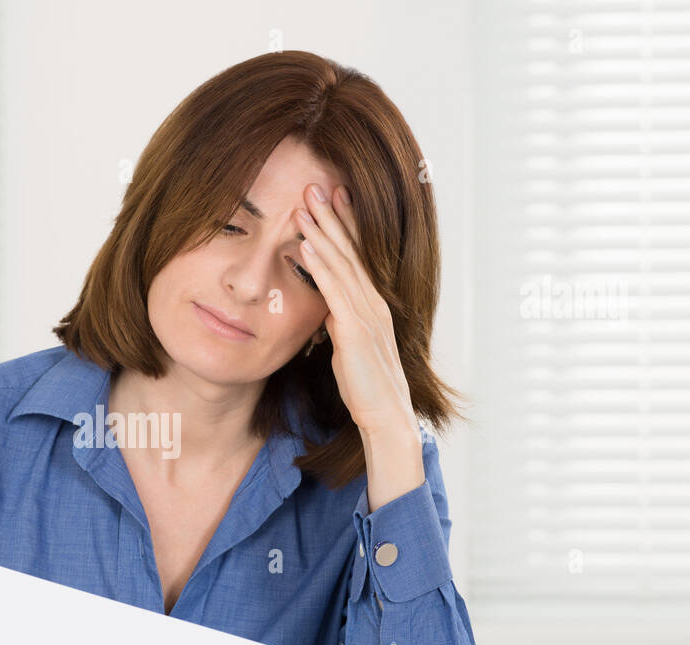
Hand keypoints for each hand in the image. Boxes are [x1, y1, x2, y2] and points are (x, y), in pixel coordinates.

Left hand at [294, 182, 416, 436]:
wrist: (384, 414)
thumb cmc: (364, 385)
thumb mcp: (349, 346)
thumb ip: (340, 324)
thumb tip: (327, 312)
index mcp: (372, 303)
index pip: (356, 255)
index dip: (345, 224)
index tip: (332, 195)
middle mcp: (373, 301)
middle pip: (350, 250)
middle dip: (333, 215)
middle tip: (316, 184)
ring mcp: (367, 313)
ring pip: (342, 263)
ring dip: (323, 231)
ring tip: (305, 204)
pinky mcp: (356, 330)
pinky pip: (334, 290)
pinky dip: (320, 264)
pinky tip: (306, 243)